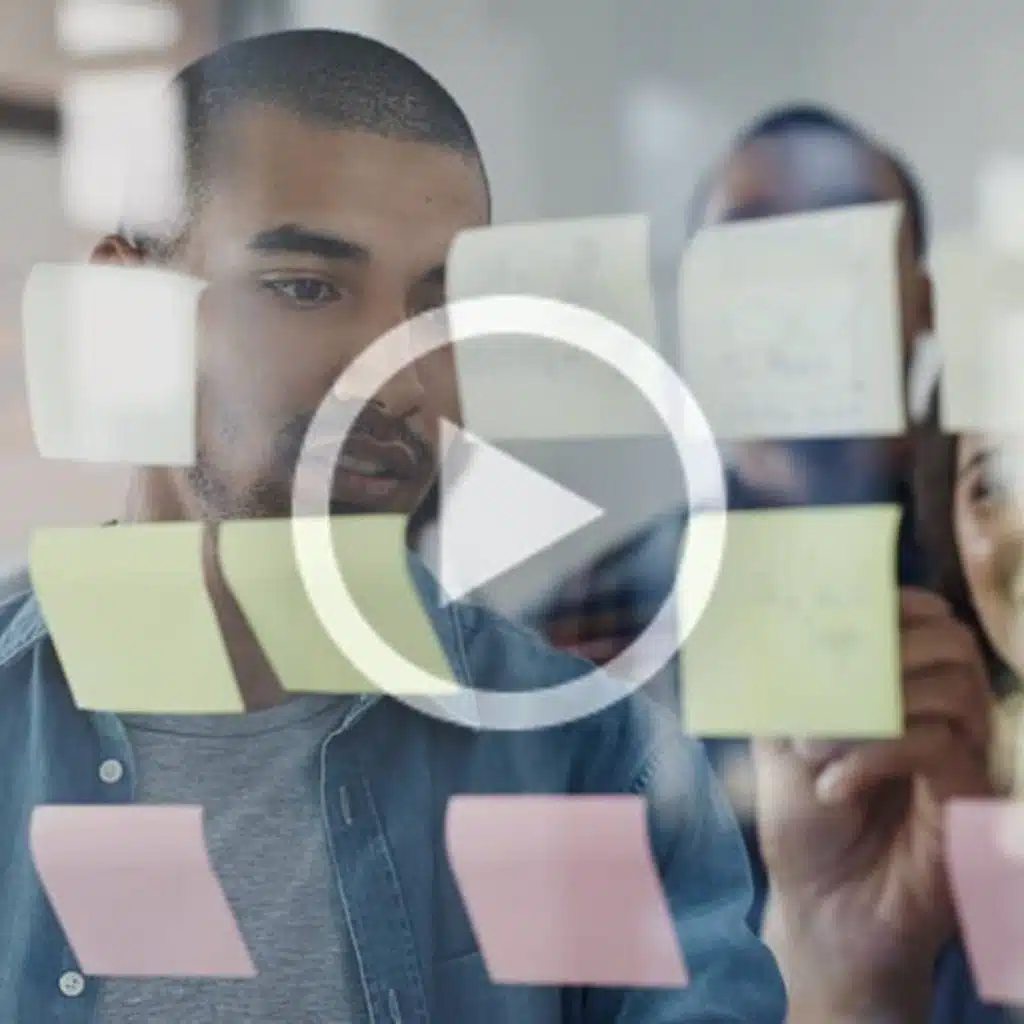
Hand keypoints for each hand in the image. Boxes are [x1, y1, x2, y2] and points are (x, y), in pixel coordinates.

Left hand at [755, 588, 993, 1019]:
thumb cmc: (806, 822)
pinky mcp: (971, 795)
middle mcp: (945, 713)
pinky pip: (942, 743)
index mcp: (904, 689)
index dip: (896, 605)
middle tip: (824, 689)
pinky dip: (878, 752)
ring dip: (871, 707)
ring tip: (813, 746)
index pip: (927, 621)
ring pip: (950, 687)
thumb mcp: (783, 740)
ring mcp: (966, 753)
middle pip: (951, 644)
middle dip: (882, 652)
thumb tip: (768, 617)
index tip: (850, 612)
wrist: (825, 908)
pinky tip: (834, 784)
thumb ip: (789, 683)